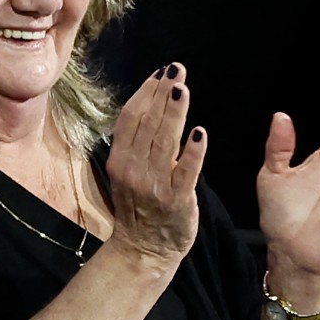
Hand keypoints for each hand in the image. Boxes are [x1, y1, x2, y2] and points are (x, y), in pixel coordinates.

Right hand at [102, 63, 205, 264]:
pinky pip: (187, 171)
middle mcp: (134, 169)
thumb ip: (136, 143)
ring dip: (174, 113)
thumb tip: (151, 106)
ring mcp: (155, 185)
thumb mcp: (127, 173)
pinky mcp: (177, 200)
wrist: (144, 250)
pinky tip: (200, 132)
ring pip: (165, 142)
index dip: (145, 92)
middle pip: (148, 124)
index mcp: (119, 160)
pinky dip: (193, 151)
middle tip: (175, 69)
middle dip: (162, 93)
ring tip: (182, 89)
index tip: (159, 72)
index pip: (131, 118)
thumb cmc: (139, 207)